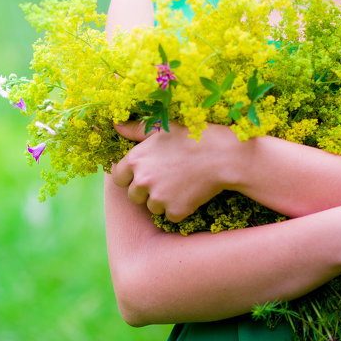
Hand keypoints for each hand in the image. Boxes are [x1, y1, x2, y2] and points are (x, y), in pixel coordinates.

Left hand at [109, 121, 239, 222]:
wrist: (224, 155)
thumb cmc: (193, 136)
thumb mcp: (163, 128)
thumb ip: (136, 129)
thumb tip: (116, 124)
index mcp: (136, 159)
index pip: (117, 177)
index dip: (129, 176)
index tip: (143, 173)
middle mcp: (143, 180)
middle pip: (133, 196)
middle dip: (146, 190)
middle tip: (166, 177)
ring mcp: (159, 197)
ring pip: (152, 207)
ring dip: (162, 200)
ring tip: (180, 182)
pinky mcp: (176, 211)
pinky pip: (171, 215)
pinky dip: (179, 208)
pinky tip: (190, 192)